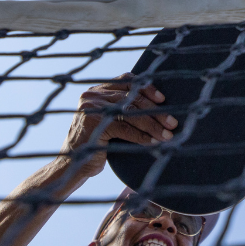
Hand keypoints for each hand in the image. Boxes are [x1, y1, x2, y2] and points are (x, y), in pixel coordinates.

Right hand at [59, 74, 179, 182]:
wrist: (71, 164)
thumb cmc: (96, 144)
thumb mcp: (109, 121)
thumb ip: (123, 108)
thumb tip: (160, 105)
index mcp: (96, 90)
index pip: (127, 81)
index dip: (147, 88)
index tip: (163, 99)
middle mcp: (92, 95)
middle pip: (132, 98)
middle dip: (156, 111)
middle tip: (173, 122)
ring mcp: (92, 108)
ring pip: (131, 113)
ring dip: (153, 125)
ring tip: (168, 134)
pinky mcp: (94, 124)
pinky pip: (125, 128)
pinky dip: (142, 136)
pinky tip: (154, 143)